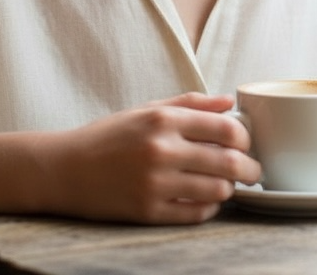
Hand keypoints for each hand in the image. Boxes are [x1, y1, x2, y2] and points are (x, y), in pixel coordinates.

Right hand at [44, 92, 260, 223]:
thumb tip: (227, 101)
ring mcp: (155, 184)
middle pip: (230, 163)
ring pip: (218, 191)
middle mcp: (161, 150)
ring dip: (229, 189)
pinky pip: (196, 214)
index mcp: (163, 120)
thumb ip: (190, 104)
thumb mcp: (146, 109)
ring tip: (225, 184)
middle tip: (253, 171)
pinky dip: (208, 208)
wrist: (64, 169)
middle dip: (250, 168)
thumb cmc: (108, 137)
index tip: (246, 143)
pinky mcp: (147, 211)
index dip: (246, 138)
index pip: (226, 128)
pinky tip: (204, 199)